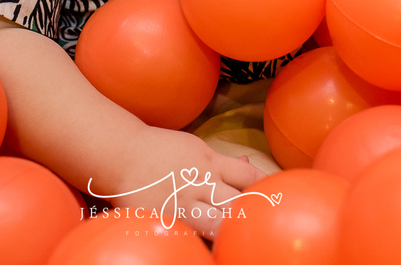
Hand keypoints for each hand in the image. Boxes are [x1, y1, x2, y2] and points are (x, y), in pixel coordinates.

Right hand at [96, 125, 266, 239]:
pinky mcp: (166, 219)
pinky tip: (216, 251)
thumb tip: (250, 166)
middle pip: (237, 203)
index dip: (267, 191)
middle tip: (270, 228)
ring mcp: (184, 204)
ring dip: (232, 233)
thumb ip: (222, 162)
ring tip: (245, 242)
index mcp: (210, 162)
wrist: (120, 154)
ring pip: (217, 224)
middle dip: (253, 216)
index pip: (249, 178)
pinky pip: (190, 236)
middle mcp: (201, 183)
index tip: (280, 202)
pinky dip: (204, 244)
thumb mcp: (195, 148)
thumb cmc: (160, 151)